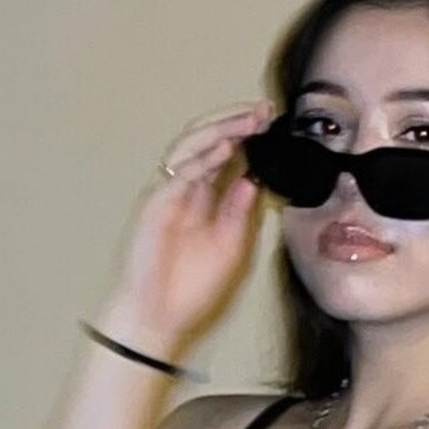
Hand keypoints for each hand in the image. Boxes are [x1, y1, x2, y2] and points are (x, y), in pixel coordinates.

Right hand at [107, 99, 275, 351]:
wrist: (160, 317)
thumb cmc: (190, 288)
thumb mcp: (230, 245)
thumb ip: (240, 211)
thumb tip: (253, 177)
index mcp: (203, 198)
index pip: (225, 155)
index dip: (247, 135)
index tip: (273, 122)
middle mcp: (184, 190)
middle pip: (208, 142)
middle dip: (235, 122)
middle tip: (264, 111)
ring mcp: (168, 194)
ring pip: (191, 148)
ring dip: (220, 130)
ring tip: (248, 121)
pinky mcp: (155, 205)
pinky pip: (178, 173)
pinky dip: (201, 158)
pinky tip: (224, 148)